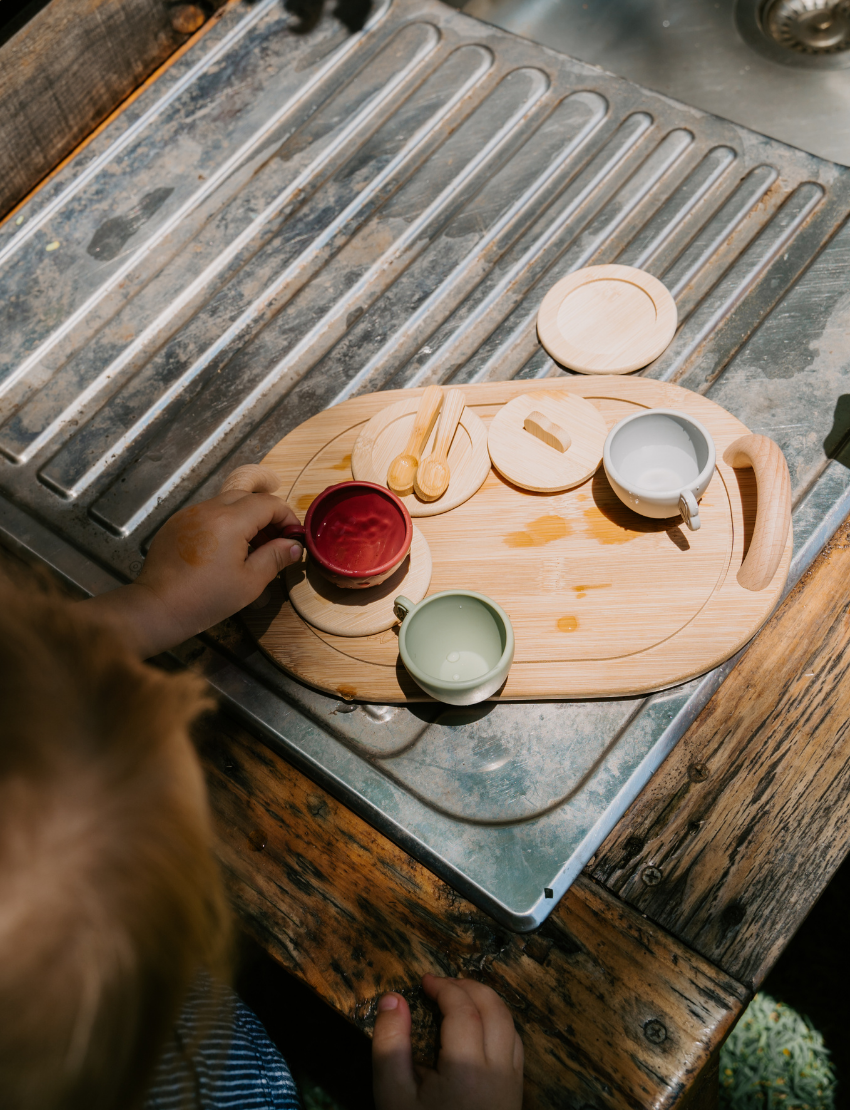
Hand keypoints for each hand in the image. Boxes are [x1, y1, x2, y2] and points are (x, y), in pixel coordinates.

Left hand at [80, 466, 301, 656]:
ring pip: (226, 502)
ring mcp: (189, 514)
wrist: (158, 607)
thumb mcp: (250, 582)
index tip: (293, 536)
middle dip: (266, 514)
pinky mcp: (176, 523)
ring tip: (251, 547)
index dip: (286, 517)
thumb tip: (293, 546)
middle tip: (275, 540)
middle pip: (247, 496)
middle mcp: (209, 509)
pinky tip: (224, 550)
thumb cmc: (206, 598)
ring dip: (244, 517)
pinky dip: (223, 522)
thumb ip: (274, 558)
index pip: (268, 504)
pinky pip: (207, 513)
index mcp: (230, 521)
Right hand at [372, 975, 523, 1109]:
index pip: (463, 1008)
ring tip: (458, 997)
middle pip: (494, 1009)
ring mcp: (512, 1084)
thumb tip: (394, 998)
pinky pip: (515, 1045)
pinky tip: (478, 1027)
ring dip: (486, 1002)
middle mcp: (498, 1071)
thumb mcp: (392, 1096)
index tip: (424, 981)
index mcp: (467, 1068)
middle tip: (441, 984)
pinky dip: (499, 1023)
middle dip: (468, 987)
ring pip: (510, 1025)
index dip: (444, 987)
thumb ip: (390, 1043)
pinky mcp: (516, 1096)